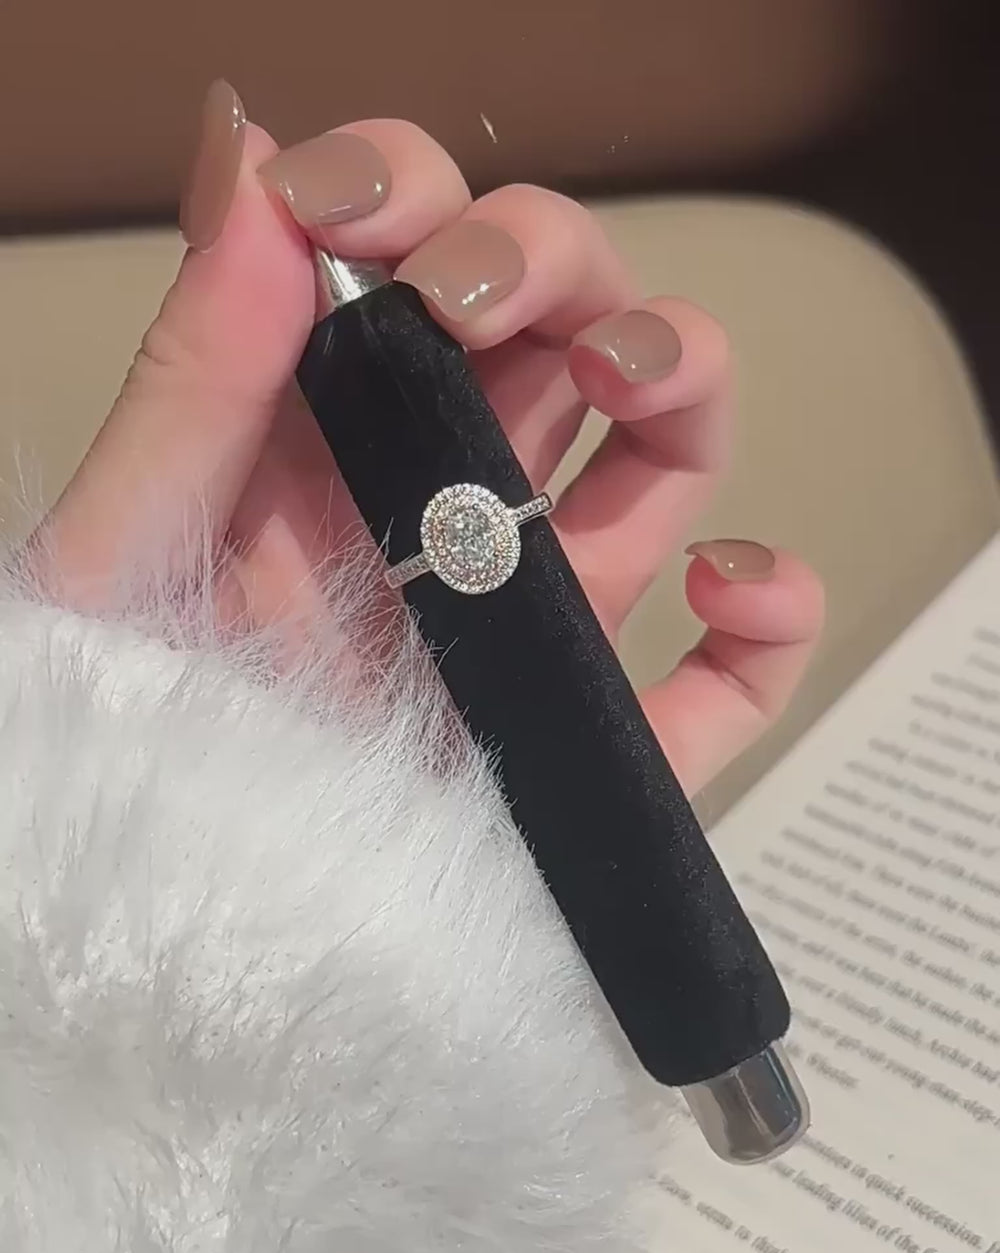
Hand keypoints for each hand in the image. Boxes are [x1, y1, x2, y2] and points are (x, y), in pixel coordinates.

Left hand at [36, 83, 822, 795]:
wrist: (183, 917)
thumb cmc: (140, 733)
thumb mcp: (131, 547)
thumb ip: (195, 372)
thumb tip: (252, 162)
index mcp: (349, 443)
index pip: (421, 267)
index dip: (417, 196)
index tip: (364, 214)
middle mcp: (459, 508)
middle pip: (566, 329)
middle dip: (549, 258)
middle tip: (470, 293)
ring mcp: (545, 624)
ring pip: (669, 461)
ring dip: (686, 373)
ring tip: (630, 371)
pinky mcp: (604, 744)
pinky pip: (732, 680)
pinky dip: (774, 617)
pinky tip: (722, 587)